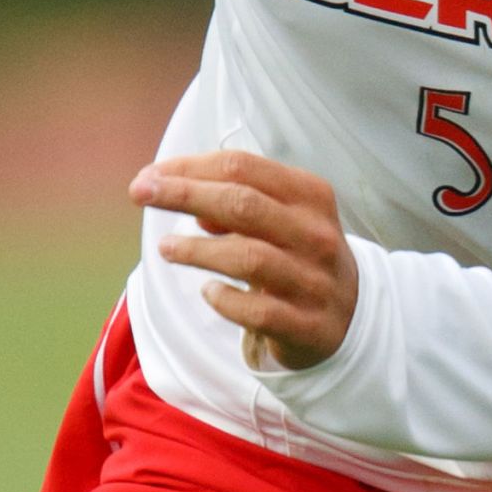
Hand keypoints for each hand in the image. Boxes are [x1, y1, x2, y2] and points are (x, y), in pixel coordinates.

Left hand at [133, 150, 359, 370]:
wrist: (352, 317)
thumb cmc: (299, 254)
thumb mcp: (280, 219)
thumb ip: (238, 203)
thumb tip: (192, 199)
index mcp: (310, 195)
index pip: (243, 167)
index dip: (191, 167)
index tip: (151, 173)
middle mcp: (315, 233)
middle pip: (242, 204)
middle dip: (184, 194)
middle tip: (140, 193)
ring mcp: (313, 280)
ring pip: (248, 257)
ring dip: (198, 249)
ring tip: (166, 248)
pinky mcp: (306, 324)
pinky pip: (257, 311)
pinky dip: (225, 299)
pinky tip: (208, 292)